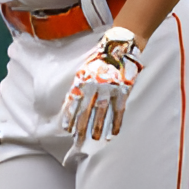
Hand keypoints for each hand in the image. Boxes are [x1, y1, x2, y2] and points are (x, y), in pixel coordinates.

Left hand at [61, 27, 143, 148]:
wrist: (118, 48)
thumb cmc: (98, 60)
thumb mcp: (84, 69)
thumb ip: (80, 84)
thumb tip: (72, 101)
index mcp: (83, 78)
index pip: (74, 101)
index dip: (70, 115)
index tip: (66, 128)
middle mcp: (95, 85)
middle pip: (86, 109)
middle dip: (81, 125)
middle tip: (77, 139)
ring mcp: (110, 88)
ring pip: (102, 111)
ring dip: (98, 126)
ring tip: (94, 138)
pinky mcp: (123, 91)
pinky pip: (119, 110)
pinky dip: (117, 122)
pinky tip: (113, 133)